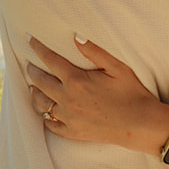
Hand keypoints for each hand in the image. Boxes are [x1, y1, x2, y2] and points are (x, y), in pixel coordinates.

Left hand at [26, 35, 168, 154]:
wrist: (140, 125)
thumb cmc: (131, 92)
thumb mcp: (116, 67)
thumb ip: (94, 51)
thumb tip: (76, 36)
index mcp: (77, 80)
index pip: (50, 60)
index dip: (37, 48)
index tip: (28, 39)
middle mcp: (68, 99)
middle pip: (40, 82)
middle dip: (32, 71)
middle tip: (28, 64)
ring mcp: (69, 118)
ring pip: (41, 104)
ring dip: (35, 93)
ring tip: (32, 86)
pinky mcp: (73, 132)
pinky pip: (51, 124)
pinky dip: (45, 116)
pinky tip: (46, 112)